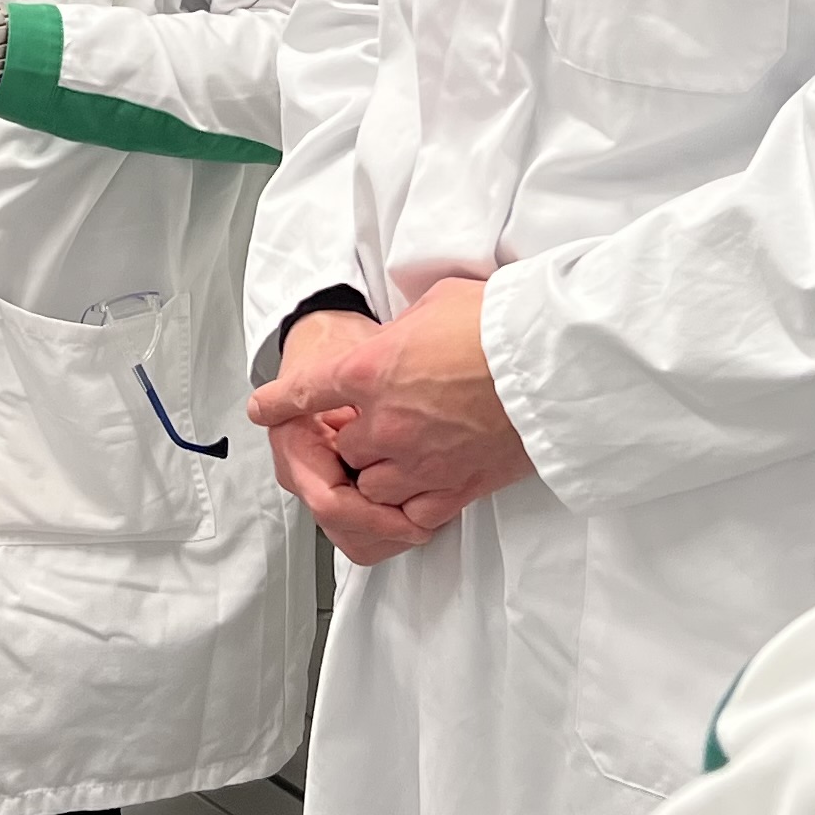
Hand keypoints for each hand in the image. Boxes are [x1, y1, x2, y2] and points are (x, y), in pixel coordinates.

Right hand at [249, 308, 423, 565]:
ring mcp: (318, 484)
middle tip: (428, 521)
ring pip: (354, 539)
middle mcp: (300, 471)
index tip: (412, 518)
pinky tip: (419, 508)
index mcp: (293, 443)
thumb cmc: (334, 348)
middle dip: (386, 532)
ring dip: (391, 535)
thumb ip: (353, 386)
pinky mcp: (340, 490)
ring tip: (428, 514)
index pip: (331, 502)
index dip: (375, 516)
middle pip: (342, 529)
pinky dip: (391, 528)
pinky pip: (363, 531)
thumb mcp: (346, 358)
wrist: (326, 344)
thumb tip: (371, 412)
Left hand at [301, 277, 533, 534]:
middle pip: (345, 447)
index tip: (262, 409)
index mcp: (370, 371)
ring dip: (380, 472)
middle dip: (355, 438)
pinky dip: (411, 504)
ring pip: (373, 485)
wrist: (552, 363)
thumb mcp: (436, 302)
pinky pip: (414, 512)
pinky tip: (421, 490)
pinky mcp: (458, 486)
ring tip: (402, 455)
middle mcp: (386, 422)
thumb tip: (406, 334)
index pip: (306, 391)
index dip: (279, 401)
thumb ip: (405, 328)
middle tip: (377, 424)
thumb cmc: (500, 324)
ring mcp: (421, 460)